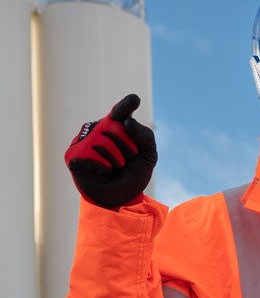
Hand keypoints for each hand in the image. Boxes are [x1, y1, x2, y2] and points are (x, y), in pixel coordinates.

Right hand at [65, 94, 156, 208]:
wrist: (120, 197)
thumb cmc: (132, 174)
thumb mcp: (148, 156)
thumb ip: (145, 136)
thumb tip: (126, 121)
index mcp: (118, 126)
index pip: (121, 112)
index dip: (126, 104)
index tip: (134, 100)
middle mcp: (99, 128)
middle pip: (117, 128)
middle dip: (128, 149)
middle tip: (124, 161)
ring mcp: (84, 140)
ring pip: (104, 142)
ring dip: (115, 161)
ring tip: (112, 167)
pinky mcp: (72, 154)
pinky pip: (91, 155)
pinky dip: (102, 167)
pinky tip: (100, 172)